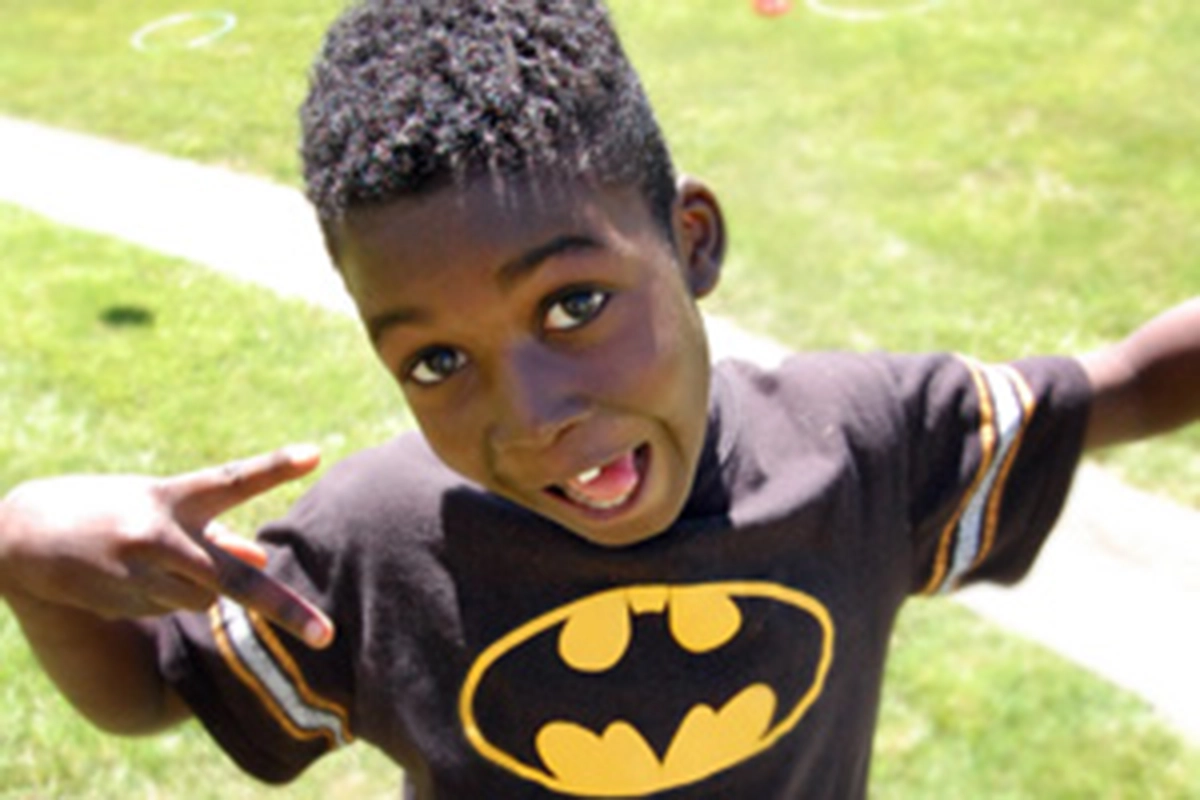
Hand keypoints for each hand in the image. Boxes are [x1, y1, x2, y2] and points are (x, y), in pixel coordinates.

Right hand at [0, 446, 333, 648]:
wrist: (28, 535)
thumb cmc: (114, 512)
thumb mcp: (163, 508)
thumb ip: (218, 533)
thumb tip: (262, 559)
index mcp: (175, 496)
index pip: (232, 480)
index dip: (273, 468)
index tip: (314, 454)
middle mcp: (162, 535)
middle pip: (234, 578)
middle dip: (282, 608)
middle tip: (326, 633)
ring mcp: (144, 573)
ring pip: (206, 599)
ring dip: (199, 588)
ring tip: (156, 562)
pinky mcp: (129, 601)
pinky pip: (176, 608)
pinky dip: (169, 597)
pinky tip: (133, 577)